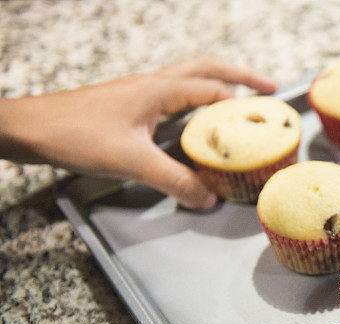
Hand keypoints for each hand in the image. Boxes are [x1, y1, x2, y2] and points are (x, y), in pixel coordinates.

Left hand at [0, 57, 276, 208]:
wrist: (32, 129)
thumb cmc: (76, 135)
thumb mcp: (133, 162)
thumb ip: (175, 181)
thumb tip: (208, 198)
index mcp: (159, 90)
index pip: (214, 90)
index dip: (243, 105)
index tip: (268, 118)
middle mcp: (154, 85)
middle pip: (207, 69)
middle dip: (241, 76)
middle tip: (268, 88)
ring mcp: (142, 93)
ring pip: (191, 79)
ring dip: (219, 85)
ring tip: (242, 101)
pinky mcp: (131, 105)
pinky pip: (175, 96)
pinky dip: (197, 102)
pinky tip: (199, 124)